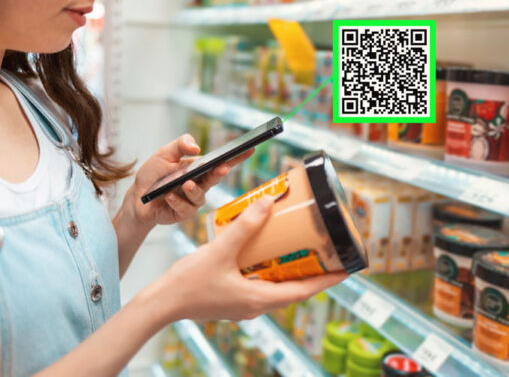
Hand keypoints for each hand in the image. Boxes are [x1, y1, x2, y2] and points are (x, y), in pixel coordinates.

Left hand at [127, 134, 253, 226]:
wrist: (138, 198)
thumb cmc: (153, 176)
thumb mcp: (164, 154)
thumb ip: (180, 145)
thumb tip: (196, 147)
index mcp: (199, 169)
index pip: (221, 161)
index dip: (237, 156)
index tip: (249, 148)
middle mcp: (201, 184)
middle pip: (215, 178)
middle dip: (220, 173)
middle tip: (222, 168)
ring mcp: (194, 200)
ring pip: (201, 196)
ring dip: (194, 190)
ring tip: (185, 184)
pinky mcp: (184, 213)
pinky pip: (186, 209)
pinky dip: (177, 201)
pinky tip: (168, 196)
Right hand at [155, 196, 347, 320]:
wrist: (162, 302)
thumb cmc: (188, 283)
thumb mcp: (220, 251)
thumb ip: (245, 226)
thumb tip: (268, 203)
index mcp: (259, 299)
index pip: (304, 291)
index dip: (328, 279)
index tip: (347, 268)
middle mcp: (255, 306)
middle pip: (294, 289)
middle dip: (312, 272)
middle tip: (326, 252)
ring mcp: (244, 305)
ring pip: (277, 288)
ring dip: (290, 270)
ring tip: (299, 249)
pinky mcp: (234, 300)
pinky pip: (260, 286)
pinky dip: (269, 271)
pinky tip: (263, 254)